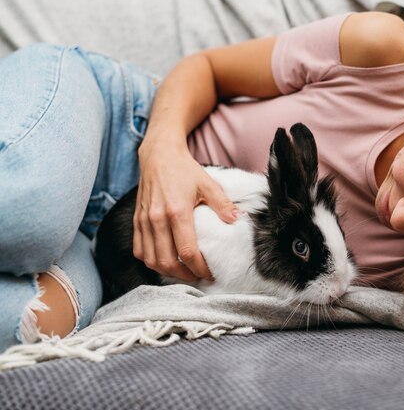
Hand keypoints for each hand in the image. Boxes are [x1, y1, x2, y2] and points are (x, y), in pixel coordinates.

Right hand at [133, 135, 238, 280]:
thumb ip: (223, 204)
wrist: (158, 154)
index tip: (209, 273)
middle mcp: (157, 218)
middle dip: (185, 275)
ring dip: (167, 271)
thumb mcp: (208, 184)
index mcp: (177, 211)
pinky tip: (165, 261)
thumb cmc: (184, 170)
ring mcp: (144, 221)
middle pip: (167, 261)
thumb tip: (238, 220)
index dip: (199, 268)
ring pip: (150, 259)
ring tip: (184, 272)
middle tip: (198, 276)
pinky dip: (151, 261)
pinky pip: (139, 250)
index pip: (187, 251)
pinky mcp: (136, 220)